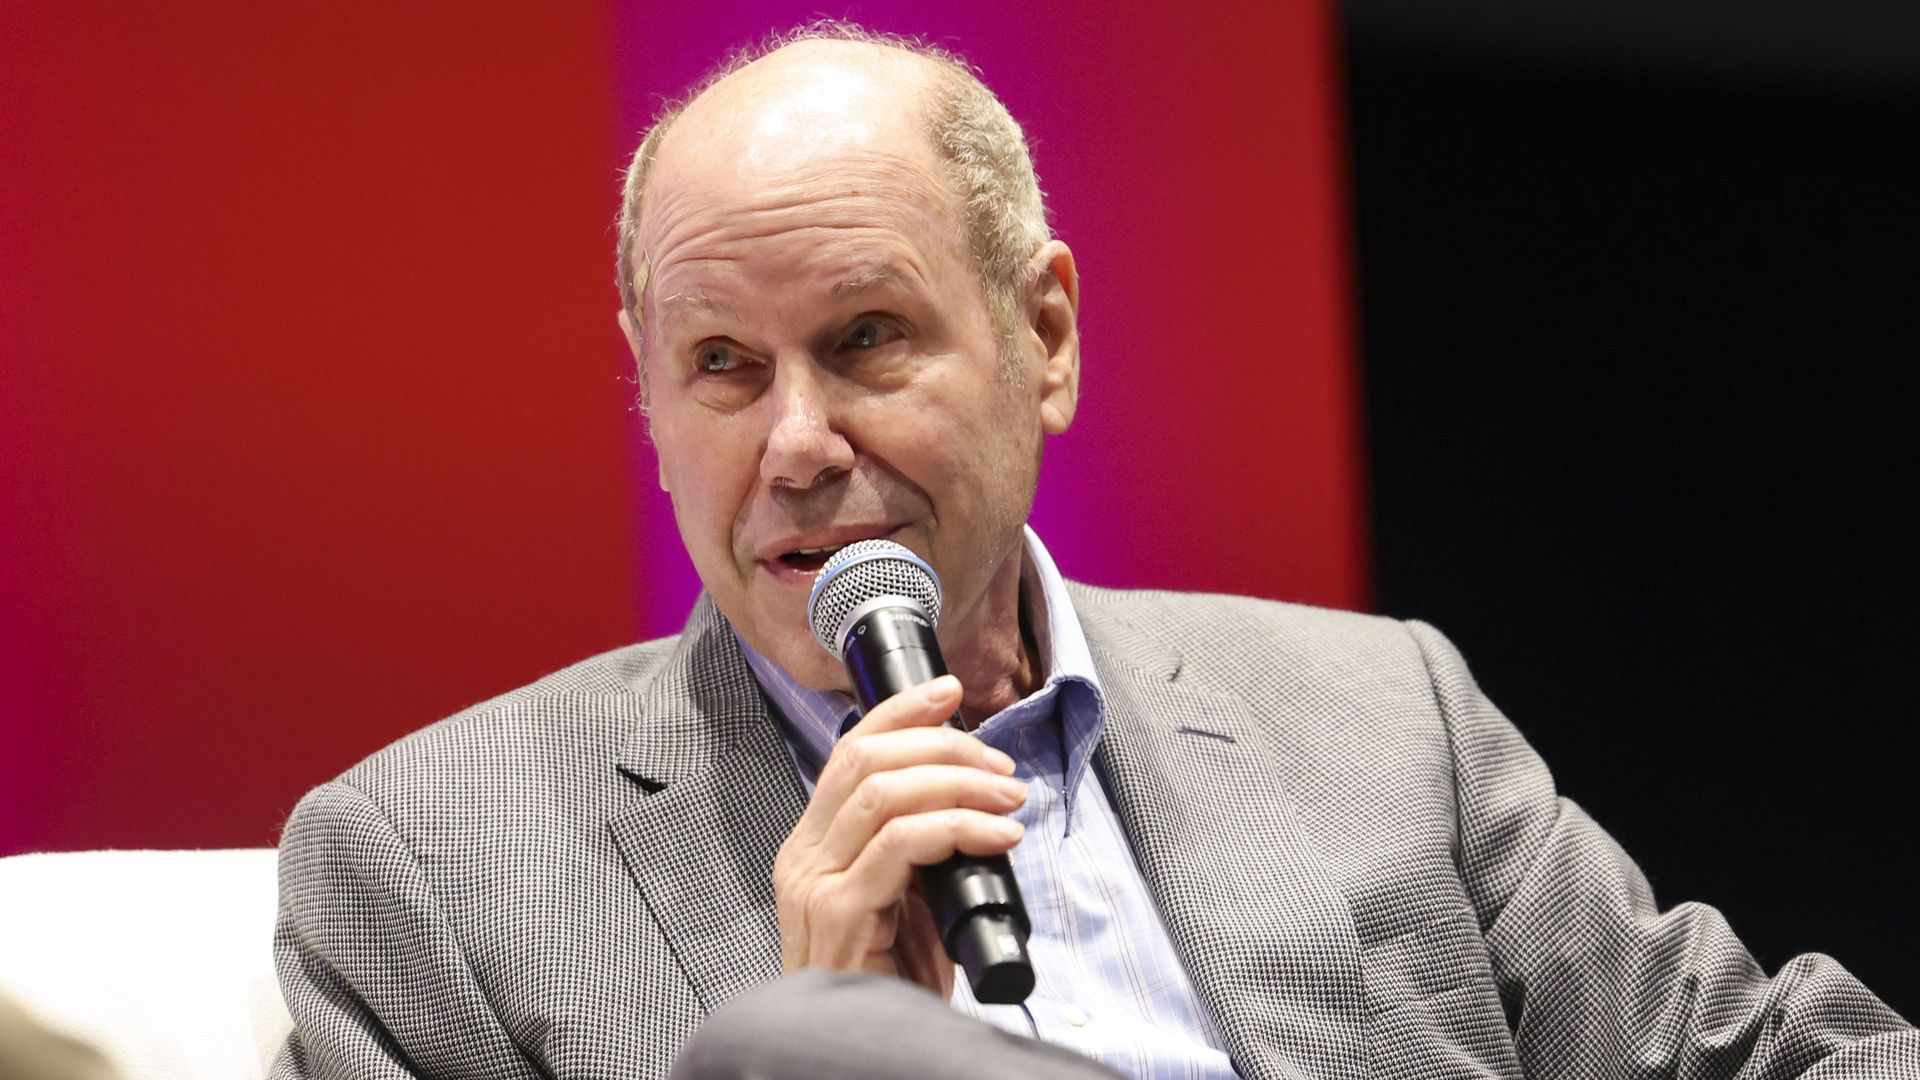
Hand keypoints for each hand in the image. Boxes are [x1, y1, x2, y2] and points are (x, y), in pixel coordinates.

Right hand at [771, 674, 1026, 997]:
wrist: (868, 1056)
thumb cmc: (891, 982)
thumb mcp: (903, 897)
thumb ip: (915, 846)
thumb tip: (971, 792)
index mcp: (813, 843)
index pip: (849, 751)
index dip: (900, 711)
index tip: (949, 690)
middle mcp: (803, 855)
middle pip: (864, 758)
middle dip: (943, 747)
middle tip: (1001, 768)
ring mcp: (815, 884)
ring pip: (884, 793)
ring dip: (960, 784)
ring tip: (1009, 800)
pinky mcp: (839, 913)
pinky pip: (901, 844)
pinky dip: (959, 828)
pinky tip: (998, 838)